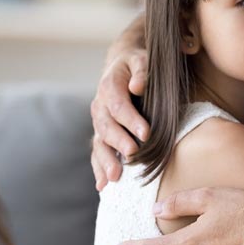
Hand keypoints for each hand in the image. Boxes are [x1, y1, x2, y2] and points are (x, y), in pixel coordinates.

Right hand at [90, 48, 149, 190]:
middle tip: (133, 155)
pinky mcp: (101, 133)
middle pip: (106, 127)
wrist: (122, 66)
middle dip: (119, 142)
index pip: (118, 105)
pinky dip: (99, 168)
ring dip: (106, 161)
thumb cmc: (137, 64)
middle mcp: (99, 106)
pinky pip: (97, 151)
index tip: (146, 133)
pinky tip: (103, 185)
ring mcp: (99, 122)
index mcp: (109, 86)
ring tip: (115, 178)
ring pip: (99, 143)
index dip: (130, 120)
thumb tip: (137, 86)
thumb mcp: (141, 59)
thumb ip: (141, 70)